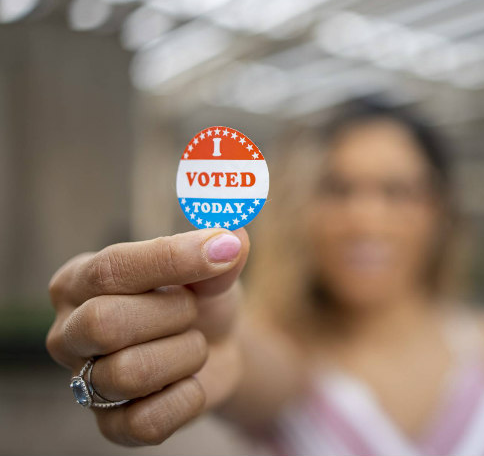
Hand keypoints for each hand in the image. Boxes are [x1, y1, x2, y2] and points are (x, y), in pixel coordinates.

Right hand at [46, 229, 248, 445]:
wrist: (218, 345)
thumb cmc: (200, 296)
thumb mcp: (211, 267)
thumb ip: (220, 251)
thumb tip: (234, 237)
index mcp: (78, 280)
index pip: (111, 268)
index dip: (171, 259)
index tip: (223, 250)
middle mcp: (68, 332)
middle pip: (104, 323)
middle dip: (171, 313)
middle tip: (191, 310)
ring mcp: (84, 384)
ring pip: (128, 374)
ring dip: (184, 355)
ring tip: (192, 345)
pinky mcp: (112, 427)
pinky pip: (146, 422)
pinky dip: (185, 399)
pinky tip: (189, 382)